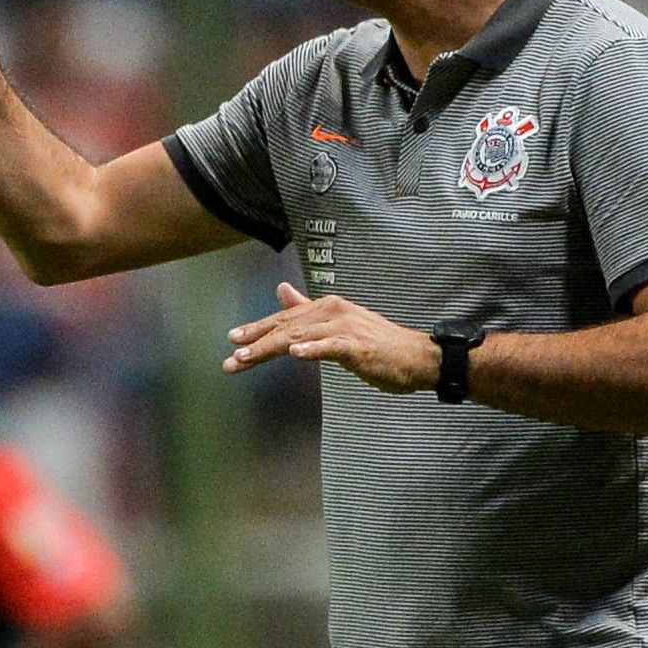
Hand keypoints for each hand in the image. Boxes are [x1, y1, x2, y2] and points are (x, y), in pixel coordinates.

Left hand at [223, 282, 434, 390]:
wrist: (415, 357)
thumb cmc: (377, 345)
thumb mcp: (338, 325)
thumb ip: (308, 311)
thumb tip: (282, 291)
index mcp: (326, 308)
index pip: (284, 319)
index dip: (257, 329)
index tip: (232, 339)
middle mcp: (332, 312)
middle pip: (286, 326)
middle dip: (255, 341)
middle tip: (231, 355)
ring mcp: (345, 328)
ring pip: (300, 336)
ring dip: (271, 346)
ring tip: (246, 356)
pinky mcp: (358, 346)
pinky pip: (331, 347)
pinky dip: (313, 349)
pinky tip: (295, 353)